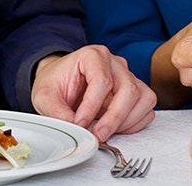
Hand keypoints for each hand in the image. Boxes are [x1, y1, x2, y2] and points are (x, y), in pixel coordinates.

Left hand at [30, 45, 155, 141]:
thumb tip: (75, 129)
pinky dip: (135, 123)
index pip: (102, 80)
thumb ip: (56, 112)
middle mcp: (115, 63)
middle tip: (98, 135)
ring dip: (126, 121)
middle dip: (114, 118)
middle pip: (128, 89)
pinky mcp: (135, 91)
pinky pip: (147, 108)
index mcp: (92, 55)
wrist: (60, 81)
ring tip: (105, 131)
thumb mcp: (44, 95)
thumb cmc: (56, 83)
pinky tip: (116, 128)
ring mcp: (128, 76)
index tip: (80, 124)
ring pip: (143, 98)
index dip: (92, 106)